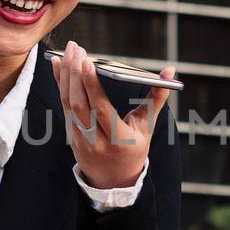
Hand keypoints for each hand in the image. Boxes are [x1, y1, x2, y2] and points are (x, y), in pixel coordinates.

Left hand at [50, 40, 175, 189]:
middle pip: (80, 105)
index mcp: (119, 139)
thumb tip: (170, 71)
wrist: (114, 179)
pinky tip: (59, 65)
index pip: (102, 110)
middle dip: (76, 75)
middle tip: (78, 50)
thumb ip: (156, 98)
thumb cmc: (134, 147)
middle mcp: (96, 141)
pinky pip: (63, 106)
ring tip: (69, 52)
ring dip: (66, 77)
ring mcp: (80, 139)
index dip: (92, 86)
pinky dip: (60, 84)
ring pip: (68, 104)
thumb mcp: (148, 126)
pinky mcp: (70, 134)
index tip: (88, 62)